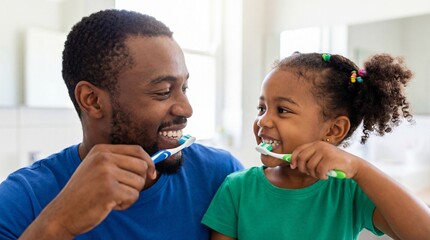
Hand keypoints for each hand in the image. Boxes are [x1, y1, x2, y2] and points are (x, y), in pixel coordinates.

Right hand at [21, 144, 155, 238]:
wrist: (62, 213)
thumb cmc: (84, 194)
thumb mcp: (98, 170)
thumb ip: (120, 164)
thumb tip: (152, 167)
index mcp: (101, 150)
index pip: (137, 150)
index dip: (149, 162)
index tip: (152, 174)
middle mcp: (103, 158)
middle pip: (142, 165)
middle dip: (139, 181)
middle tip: (124, 191)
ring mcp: (106, 173)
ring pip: (139, 182)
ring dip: (129, 195)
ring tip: (111, 198)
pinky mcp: (109, 190)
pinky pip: (133, 196)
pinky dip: (125, 204)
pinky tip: (110, 205)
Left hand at [289, 141, 361, 178]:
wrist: (354, 165)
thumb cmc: (336, 163)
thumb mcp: (322, 157)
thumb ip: (310, 158)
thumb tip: (294, 164)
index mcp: (316, 144)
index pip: (299, 150)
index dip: (293, 158)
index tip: (292, 166)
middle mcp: (319, 145)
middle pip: (302, 159)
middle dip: (303, 169)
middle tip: (311, 174)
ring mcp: (325, 151)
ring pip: (310, 166)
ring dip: (314, 174)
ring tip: (322, 174)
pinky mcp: (330, 159)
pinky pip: (319, 171)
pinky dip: (321, 176)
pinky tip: (327, 176)